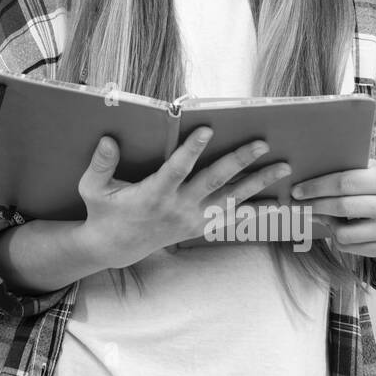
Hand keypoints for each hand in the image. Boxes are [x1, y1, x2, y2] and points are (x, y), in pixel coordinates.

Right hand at [76, 128, 290, 269]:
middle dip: (239, 162)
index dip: (191, 150)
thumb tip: (107, 140)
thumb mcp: (92, 188)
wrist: (116, 246)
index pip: (176, 170)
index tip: (206, 129)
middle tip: (261, 143)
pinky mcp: (200, 227)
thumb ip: (100, 164)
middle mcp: (178, 208)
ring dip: (259, 184)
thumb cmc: (104, 211)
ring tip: (283, 168)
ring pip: (231, 200)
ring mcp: (192, 220)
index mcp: (153, 195)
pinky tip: (279, 203)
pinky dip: (257, 212)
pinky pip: (233, 219)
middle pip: (214, 182)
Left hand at [290, 159, 375, 259]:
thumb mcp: (373, 168)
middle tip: (295, 203)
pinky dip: (337, 237)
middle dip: (313, 205)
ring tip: (319, 214)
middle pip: (341, 208)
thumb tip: (306, 175)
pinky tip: (335, 226)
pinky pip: (350, 248)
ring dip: (325, 224)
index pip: (344, 183)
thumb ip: (346, 168)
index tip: (296, 190)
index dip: (316, 187)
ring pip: (343, 233)